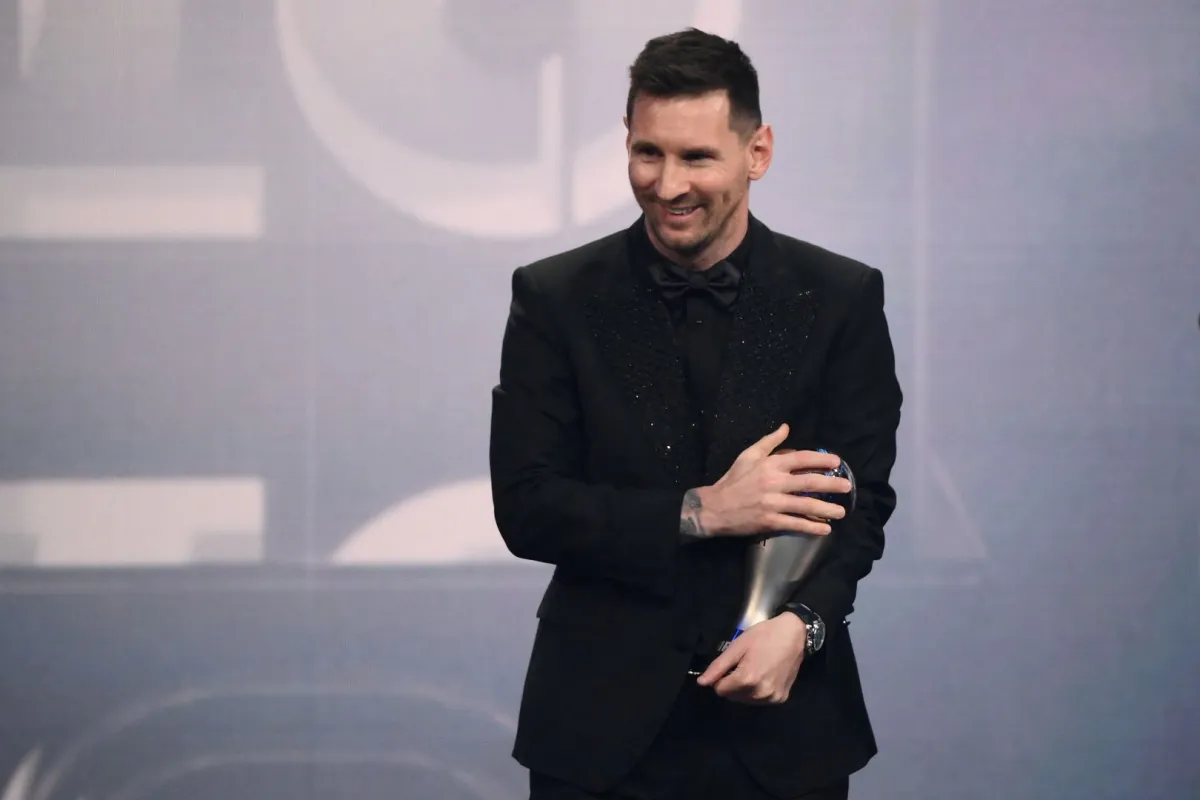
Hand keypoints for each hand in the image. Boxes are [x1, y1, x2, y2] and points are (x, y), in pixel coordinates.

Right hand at [694, 424, 852, 537]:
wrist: (714, 507)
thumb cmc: (733, 480)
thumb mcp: (748, 455)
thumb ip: (769, 442)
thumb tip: (786, 427)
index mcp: (770, 465)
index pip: (801, 459)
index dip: (820, 460)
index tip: (836, 462)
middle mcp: (774, 483)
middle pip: (809, 483)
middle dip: (831, 484)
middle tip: (847, 486)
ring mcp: (772, 503)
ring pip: (805, 506)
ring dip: (826, 509)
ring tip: (842, 511)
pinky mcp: (769, 521)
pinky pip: (795, 524)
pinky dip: (811, 527)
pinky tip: (825, 529)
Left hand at [695, 613, 808, 704]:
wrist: (795, 635)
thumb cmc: (764, 636)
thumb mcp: (737, 647)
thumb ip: (718, 667)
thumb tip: (701, 682)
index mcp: (747, 679)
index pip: (720, 690)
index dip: (720, 678)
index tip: (729, 666)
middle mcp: (759, 694)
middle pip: (732, 697)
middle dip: (731, 684)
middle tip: (742, 665)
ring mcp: (772, 698)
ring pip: (746, 700)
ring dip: (744, 689)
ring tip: (754, 669)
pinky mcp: (781, 699)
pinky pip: (760, 701)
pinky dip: (757, 692)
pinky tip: (764, 676)